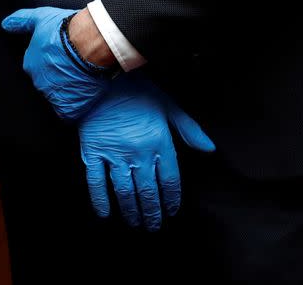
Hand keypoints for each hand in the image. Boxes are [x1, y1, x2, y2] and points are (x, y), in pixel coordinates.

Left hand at [2, 7, 110, 119]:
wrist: (88, 43)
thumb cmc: (65, 29)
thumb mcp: (40, 17)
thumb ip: (22, 21)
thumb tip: (5, 24)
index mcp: (31, 64)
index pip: (37, 69)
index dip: (51, 64)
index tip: (61, 59)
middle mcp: (38, 81)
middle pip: (47, 83)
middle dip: (58, 78)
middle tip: (74, 69)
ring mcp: (52, 94)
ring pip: (57, 96)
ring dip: (67, 92)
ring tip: (81, 81)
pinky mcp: (68, 105)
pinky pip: (67, 112)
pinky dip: (73, 107)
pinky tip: (81, 97)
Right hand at [80, 74, 214, 230]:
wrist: (101, 77)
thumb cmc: (136, 90)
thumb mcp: (168, 105)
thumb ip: (189, 129)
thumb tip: (209, 149)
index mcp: (159, 143)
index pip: (170, 180)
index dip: (171, 199)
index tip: (171, 211)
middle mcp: (138, 153)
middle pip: (148, 191)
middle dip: (152, 212)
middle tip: (153, 226)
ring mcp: (114, 155)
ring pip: (125, 191)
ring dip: (131, 211)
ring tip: (135, 223)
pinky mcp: (93, 153)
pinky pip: (96, 182)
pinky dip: (100, 200)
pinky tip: (105, 214)